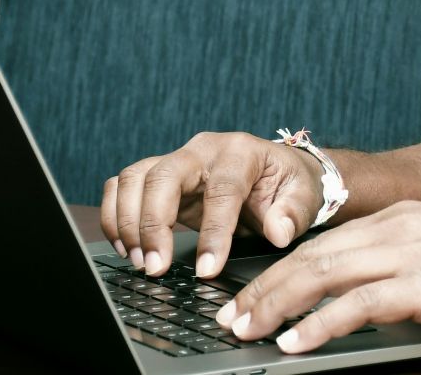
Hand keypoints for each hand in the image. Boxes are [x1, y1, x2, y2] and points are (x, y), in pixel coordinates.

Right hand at [100, 132, 323, 277]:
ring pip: (134, 178)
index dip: (212, 231)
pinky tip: (127, 247)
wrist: (278, 173)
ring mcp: (177, 160)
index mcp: (240, 152)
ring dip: (128, 221)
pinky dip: (116, 215)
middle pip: (163, 176)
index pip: (221, 190)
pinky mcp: (159, 176)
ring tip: (139, 261)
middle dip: (152, 224)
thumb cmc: (289, 185)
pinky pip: (123, 186)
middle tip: (155, 267)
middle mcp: (202, 150)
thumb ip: (291, 214)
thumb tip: (277, 232)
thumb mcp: (303, 197)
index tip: (207, 269)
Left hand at [215, 201, 420, 353]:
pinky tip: (296, 342)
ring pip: (323, 274)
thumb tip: (376, 303)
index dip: (282, 269)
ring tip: (245, 330)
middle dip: (264, 287)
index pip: (326, 242)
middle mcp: (401, 228)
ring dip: (276, 305)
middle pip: (313, 255)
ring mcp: (413, 253)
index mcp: (406, 219)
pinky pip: (359, 303)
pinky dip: (319, 324)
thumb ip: (414, 270)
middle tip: (230, 316)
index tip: (251, 293)